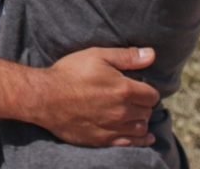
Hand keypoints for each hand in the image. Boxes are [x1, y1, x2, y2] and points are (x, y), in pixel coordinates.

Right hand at [29, 46, 158, 146]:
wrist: (47, 97)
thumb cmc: (71, 72)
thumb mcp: (97, 55)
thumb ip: (127, 56)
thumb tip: (152, 54)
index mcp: (124, 89)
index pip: (152, 95)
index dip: (147, 90)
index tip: (139, 86)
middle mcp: (123, 112)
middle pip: (147, 112)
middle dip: (143, 104)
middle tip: (134, 98)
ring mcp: (114, 128)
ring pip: (140, 129)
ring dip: (140, 120)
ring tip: (133, 113)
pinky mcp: (104, 140)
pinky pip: (130, 144)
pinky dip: (138, 140)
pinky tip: (142, 136)